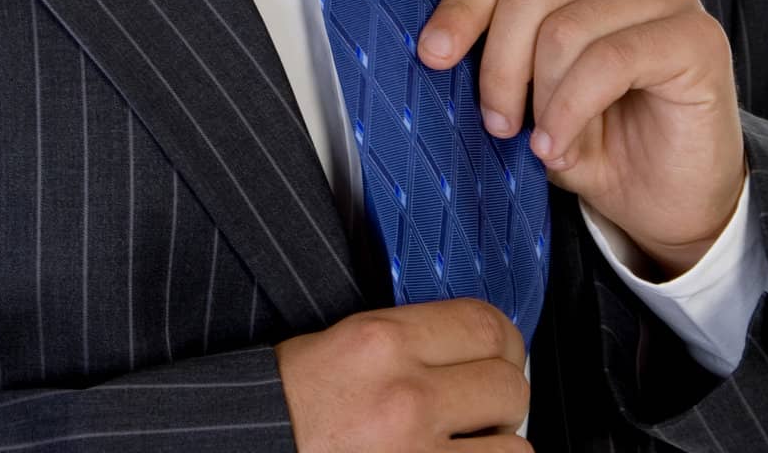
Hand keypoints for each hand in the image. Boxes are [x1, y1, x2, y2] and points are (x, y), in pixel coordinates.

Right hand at [274, 297, 531, 449]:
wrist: (252, 445)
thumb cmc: (286, 404)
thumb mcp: (341, 343)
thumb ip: (405, 339)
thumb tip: (465, 347)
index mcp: (383, 342)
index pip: (485, 325)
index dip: (505, 342)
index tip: (502, 355)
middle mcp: (407, 395)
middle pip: (509, 383)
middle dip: (505, 397)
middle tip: (486, 407)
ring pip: (515, 446)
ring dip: (500, 446)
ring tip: (473, 446)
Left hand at [416, 0, 745, 277]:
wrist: (669, 201)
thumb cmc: (598, 138)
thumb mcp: (531, 93)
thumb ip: (497, 55)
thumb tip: (436, 45)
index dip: (463, 5)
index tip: (432, 56)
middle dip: (499, 66)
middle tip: (496, 125)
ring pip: (564, 27)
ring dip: (540, 98)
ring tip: (540, 143)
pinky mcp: (697, 37)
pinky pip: (608, 61)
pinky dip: (571, 109)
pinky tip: (559, 144)